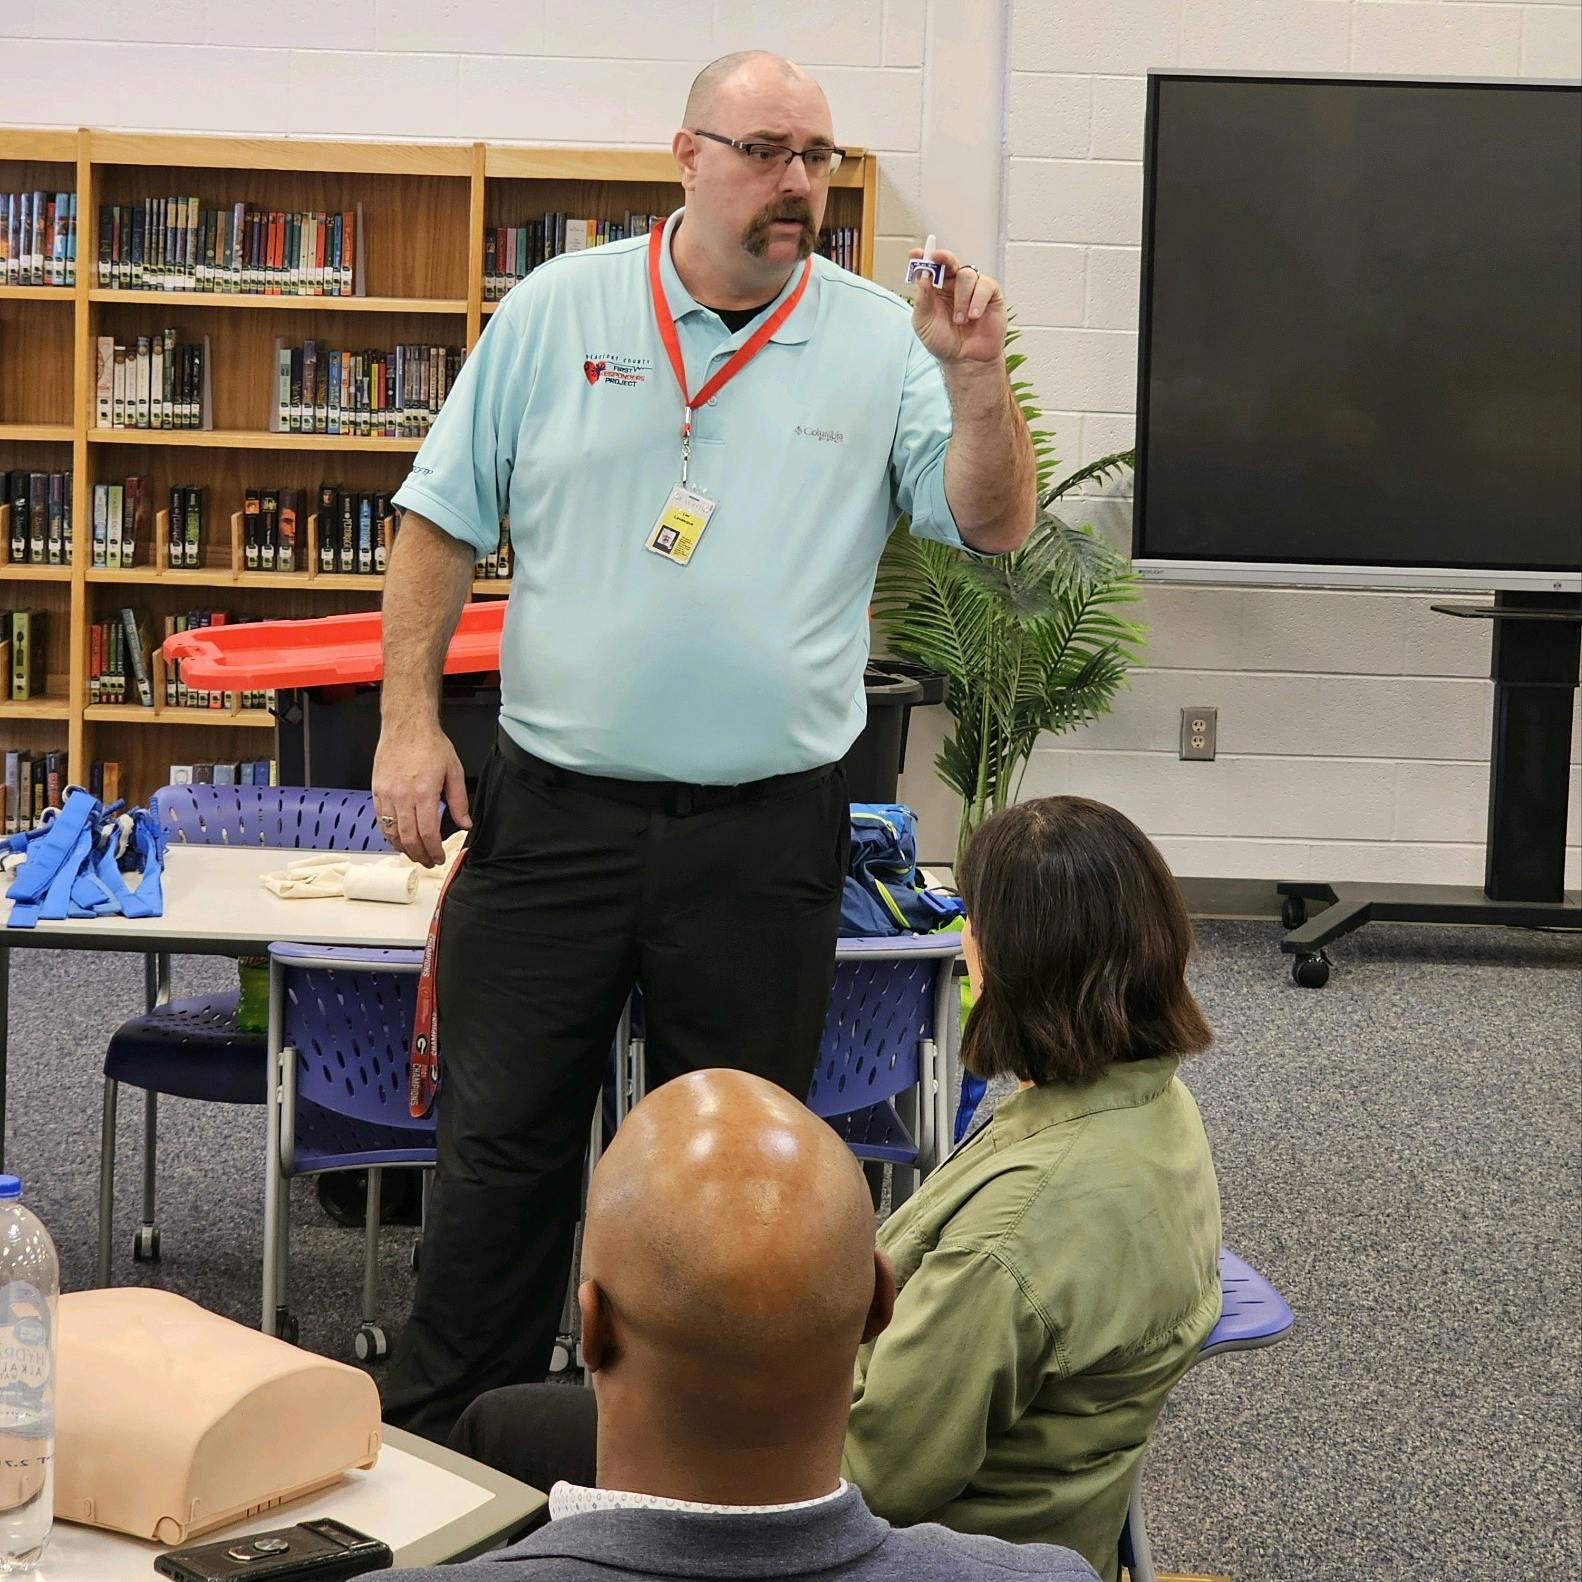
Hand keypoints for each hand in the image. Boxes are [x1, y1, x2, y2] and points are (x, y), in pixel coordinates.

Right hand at [371, 717, 470, 867]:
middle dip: (419, 855)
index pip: (428, 833)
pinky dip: (389, 833)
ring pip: (391, 832)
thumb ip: (459, 802)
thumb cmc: (429, 744)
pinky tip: (398, 838)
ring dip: (403, 848)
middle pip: (408, 838)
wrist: (406, 725)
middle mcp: (402, 796)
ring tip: (414, 854)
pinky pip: (381, 819)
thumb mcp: (453, 771)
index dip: (434, 851)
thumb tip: (465, 824)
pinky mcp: (376, 790)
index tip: (438, 858)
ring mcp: (387, 794)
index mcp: (424, 793)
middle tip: (427, 861)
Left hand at [908, 246, 1005, 365]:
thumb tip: (922, 278)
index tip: (915, 254)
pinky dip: (977, 300)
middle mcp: (953, 284)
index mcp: (935, 289)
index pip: (929, 268)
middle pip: (949, 261)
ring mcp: (972, 288)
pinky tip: (974, 316)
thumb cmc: (944, 341)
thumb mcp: (924, 324)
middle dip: (943, 257)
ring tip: (960, 320)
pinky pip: (985, 286)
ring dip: (961, 298)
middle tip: (937, 258)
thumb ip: (922, 301)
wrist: (966, 360)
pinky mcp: (990, 294)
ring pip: (966, 275)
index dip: (923, 259)